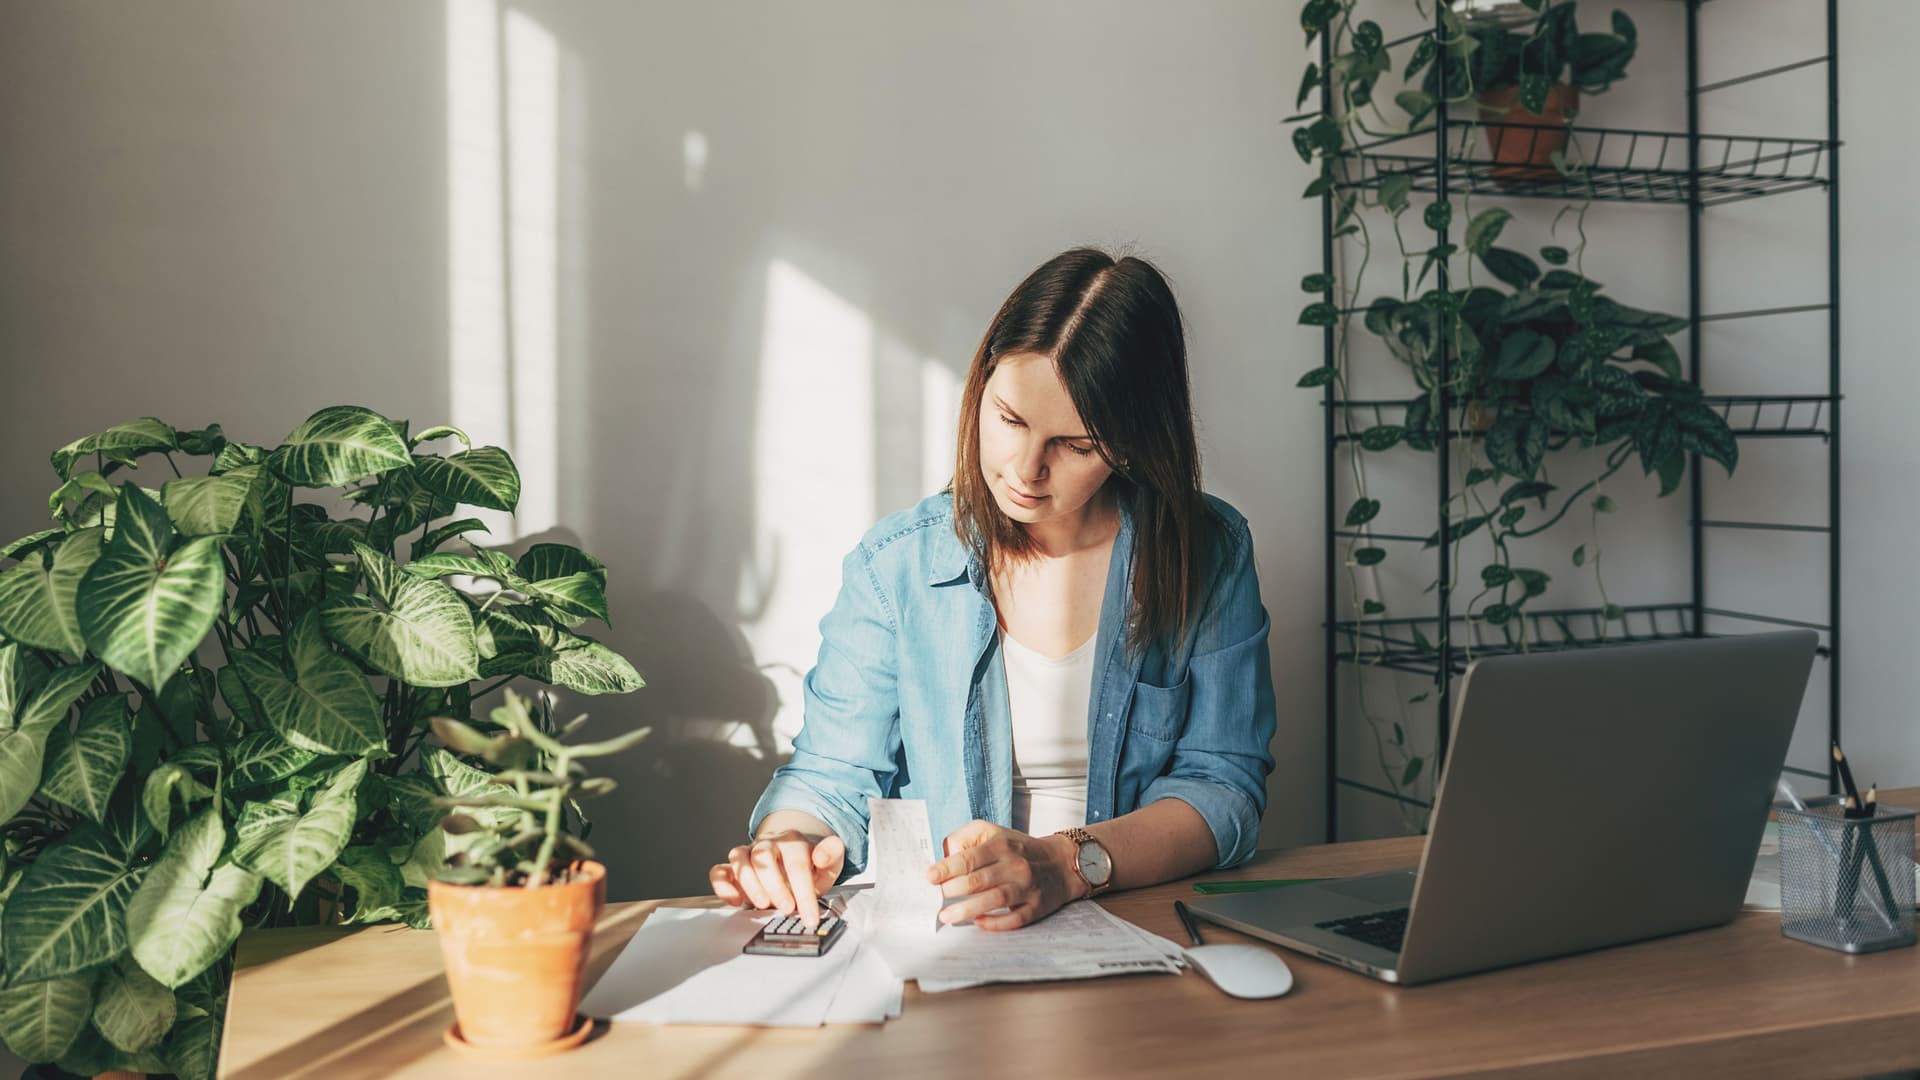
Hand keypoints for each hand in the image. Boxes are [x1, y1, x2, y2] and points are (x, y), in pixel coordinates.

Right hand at [709, 831, 845, 929]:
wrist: (791, 860)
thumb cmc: (809, 866)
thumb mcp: (829, 864)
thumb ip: (832, 855)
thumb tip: (823, 854)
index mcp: (793, 842)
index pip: (797, 864)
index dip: (803, 892)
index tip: (809, 917)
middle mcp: (767, 843)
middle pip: (764, 856)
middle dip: (775, 886)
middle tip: (786, 909)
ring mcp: (748, 853)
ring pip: (740, 859)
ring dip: (750, 885)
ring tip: (763, 905)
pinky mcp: (732, 867)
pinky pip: (719, 871)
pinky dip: (723, 886)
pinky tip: (735, 901)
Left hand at [925, 820, 1086, 930]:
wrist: (1060, 862)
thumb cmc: (1016, 849)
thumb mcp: (992, 832)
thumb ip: (965, 838)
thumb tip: (944, 857)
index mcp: (1001, 844)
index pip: (969, 857)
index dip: (946, 868)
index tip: (929, 877)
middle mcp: (1016, 865)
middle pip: (979, 880)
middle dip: (953, 890)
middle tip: (937, 897)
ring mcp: (1028, 887)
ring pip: (995, 899)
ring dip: (968, 909)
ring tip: (947, 916)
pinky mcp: (1037, 907)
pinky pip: (1015, 919)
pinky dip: (995, 923)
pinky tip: (978, 923)